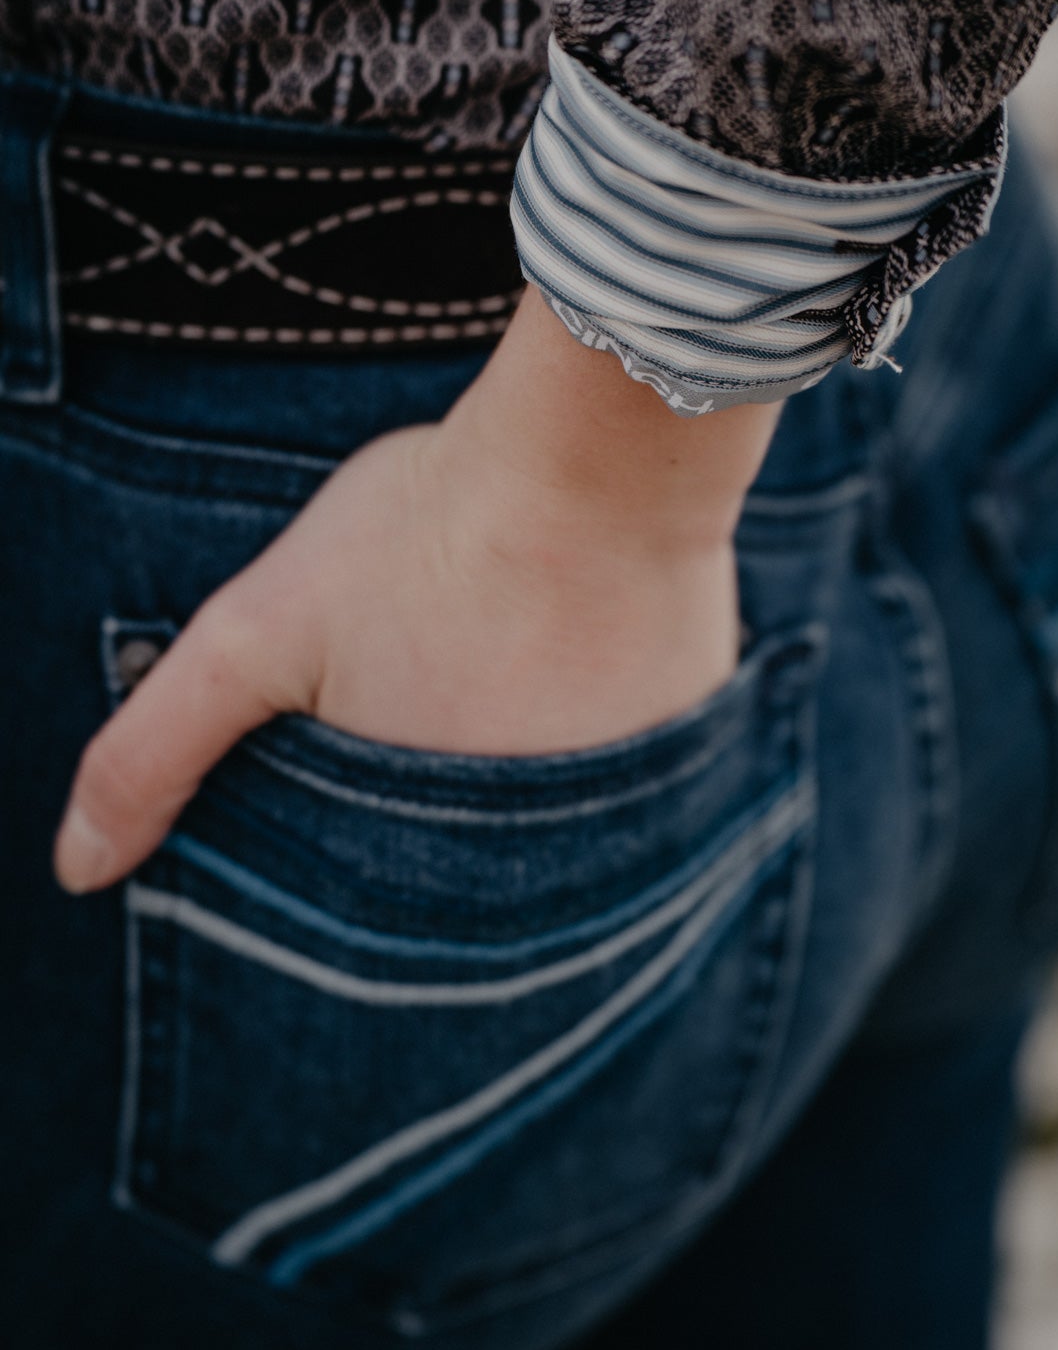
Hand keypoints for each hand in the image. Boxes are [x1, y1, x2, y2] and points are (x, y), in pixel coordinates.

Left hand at [54, 288, 779, 894]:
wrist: (599, 452)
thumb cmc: (424, 534)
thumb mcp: (256, 632)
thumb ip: (156, 747)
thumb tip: (75, 868)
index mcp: (431, 848)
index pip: (377, 897)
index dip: (357, 819)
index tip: (362, 734)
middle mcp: (541, 856)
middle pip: (470, 860)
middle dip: (439, 790)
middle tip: (438, 675)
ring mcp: (630, 800)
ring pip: (551, 810)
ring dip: (520, 757)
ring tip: (498, 658)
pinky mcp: (690, 740)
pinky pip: (629, 763)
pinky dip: (594, 724)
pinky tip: (570, 648)